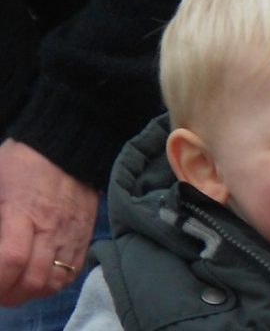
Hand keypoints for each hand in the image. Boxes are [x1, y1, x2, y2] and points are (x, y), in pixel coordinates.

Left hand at [0, 139, 98, 305]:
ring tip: (16, 288)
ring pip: (55, 282)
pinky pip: (73, 272)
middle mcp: (51, 228)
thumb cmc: (24, 162)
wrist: (69, 148)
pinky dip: (54, 284)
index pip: (11, 260)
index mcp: (23, 212)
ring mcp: (72, 234)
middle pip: (34, 280)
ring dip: (32, 293)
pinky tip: (40, 279)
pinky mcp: (85, 235)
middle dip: (9, 295)